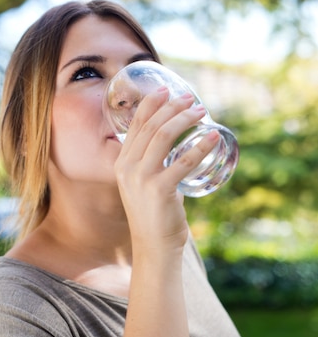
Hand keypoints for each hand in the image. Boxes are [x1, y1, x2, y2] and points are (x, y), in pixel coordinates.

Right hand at [114, 88, 218, 256]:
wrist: (153, 246)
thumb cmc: (154, 215)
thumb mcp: (144, 185)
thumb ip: (152, 166)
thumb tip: (175, 147)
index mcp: (121, 164)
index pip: (135, 125)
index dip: (151, 103)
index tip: (168, 90)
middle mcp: (128, 168)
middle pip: (151, 126)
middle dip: (173, 107)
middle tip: (192, 99)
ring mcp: (142, 179)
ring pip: (163, 136)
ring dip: (185, 120)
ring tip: (202, 112)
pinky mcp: (160, 189)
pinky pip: (183, 160)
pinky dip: (201, 146)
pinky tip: (213, 137)